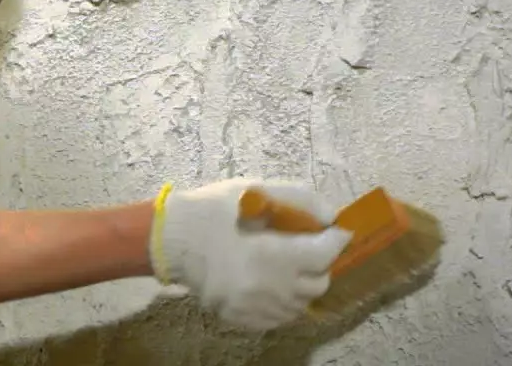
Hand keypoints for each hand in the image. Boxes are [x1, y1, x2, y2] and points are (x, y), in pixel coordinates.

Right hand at [152, 178, 351, 330]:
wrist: (172, 239)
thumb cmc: (214, 211)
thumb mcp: (257, 191)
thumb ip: (300, 200)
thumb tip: (329, 217)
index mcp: (276, 255)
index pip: (325, 254)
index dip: (337, 241)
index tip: (339, 232)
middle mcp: (272, 288)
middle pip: (319, 283)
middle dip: (321, 263)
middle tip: (310, 247)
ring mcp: (258, 308)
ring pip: (301, 303)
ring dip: (303, 283)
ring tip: (289, 265)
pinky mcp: (243, 319)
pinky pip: (279, 317)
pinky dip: (284, 301)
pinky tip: (273, 283)